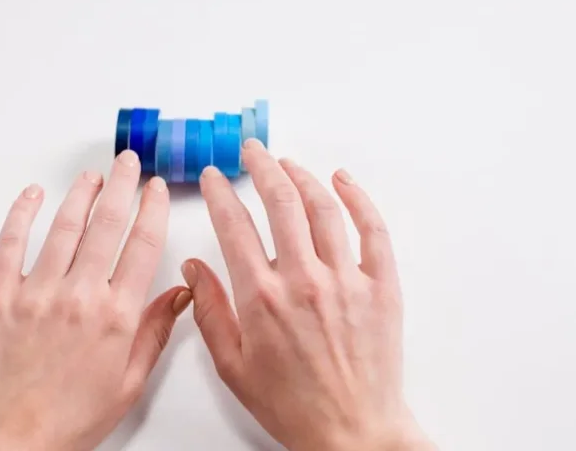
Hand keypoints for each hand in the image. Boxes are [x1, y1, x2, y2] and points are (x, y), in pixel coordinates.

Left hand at [0, 150, 190, 450]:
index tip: (154, 189)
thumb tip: (180, 292)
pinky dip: (22, 214)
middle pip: (107, 224)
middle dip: (121, 186)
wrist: (11, 441)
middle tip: (128, 163)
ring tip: (92, 175)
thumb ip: (155, 331)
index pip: (142, 245)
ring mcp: (36, 293)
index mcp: (117, 317)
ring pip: (64, 227)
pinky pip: (11, 244)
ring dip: (81, 194)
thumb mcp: (129, 382)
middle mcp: (79, 297)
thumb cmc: (70, 419)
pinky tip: (33, 195)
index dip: (151, 209)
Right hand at [185, 139, 434, 450]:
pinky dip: (358, 198)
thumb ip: (210, 312)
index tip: (216, 178)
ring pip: (322, 207)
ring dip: (302, 176)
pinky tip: (343, 181)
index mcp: (261, 298)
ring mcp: (345, 280)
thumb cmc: (292, 406)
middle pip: (280, 202)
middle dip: (261, 167)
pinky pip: (373, 229)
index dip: (221, 193)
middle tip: (252, 152)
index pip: (234, 225)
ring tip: (287, 163)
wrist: (351, 433)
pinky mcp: (381, 287)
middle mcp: (303, 280)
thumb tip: (194, 269)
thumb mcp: (233, 366)